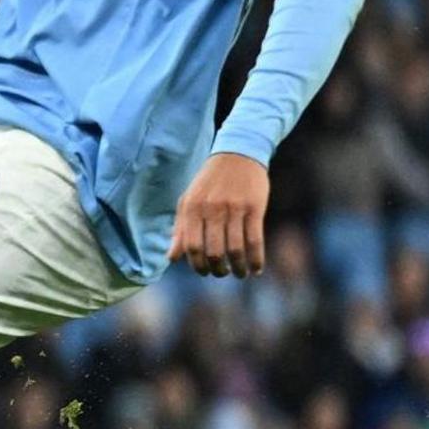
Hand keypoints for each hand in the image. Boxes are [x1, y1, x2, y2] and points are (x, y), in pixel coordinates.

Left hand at [169, 153, 270, 276]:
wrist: (237, 154)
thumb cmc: (209, 183)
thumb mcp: (188, 201)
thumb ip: (180, 229)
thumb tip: (172, 258)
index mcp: (191, 208)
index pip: (192, 246)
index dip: (198, 265)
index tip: (204, 272)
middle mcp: (211, 209)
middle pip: (214, 251)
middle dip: (218, 269)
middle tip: (222, 274)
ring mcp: (234, 208)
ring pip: (236, 249)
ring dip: (238, 268)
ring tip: (240, 274)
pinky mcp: (255, 207)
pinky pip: (255, 240)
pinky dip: (256, 258)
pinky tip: (257, 268)